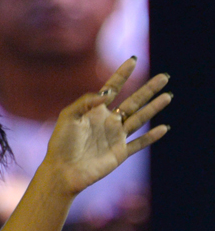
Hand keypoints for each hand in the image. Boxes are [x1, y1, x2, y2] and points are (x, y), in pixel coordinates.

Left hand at [44, 57, 170, 196]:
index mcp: (95, 111)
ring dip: (154, 108)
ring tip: (168, 95)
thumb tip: (107, 93)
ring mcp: (116, 137)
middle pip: (133, 101)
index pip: (113, 88)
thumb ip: (85, 102)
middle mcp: (108, 121)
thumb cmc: (61, 143)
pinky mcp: (120, 152)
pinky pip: (139, 143)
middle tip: (164, 76)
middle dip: (148, 89)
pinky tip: (164, 128)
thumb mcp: (68, 117)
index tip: (133, 60)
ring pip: (140, 119)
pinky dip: (152, 137)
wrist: (63, 171)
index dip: (122, 74)